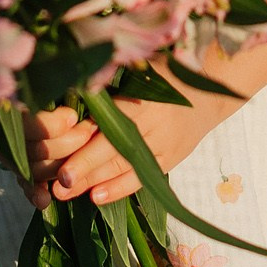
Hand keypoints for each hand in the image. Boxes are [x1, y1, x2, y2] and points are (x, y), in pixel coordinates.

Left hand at [26, 88, 234, 207]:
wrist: (208, 95)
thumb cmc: (166, 75)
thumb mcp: (141, 69)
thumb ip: (113, 78)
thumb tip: (74, 84)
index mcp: (143, 99)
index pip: (109, 121)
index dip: (84, 136)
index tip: (59, 148)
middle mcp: (153, 125)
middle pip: (113, 148)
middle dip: (84, 166)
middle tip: (58, 181)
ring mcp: (162, 146)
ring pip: (124, 166)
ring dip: (94, 181)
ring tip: (66, 192)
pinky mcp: (169, 161)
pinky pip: (141, 178)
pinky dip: (120, 188)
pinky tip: (97, 197)